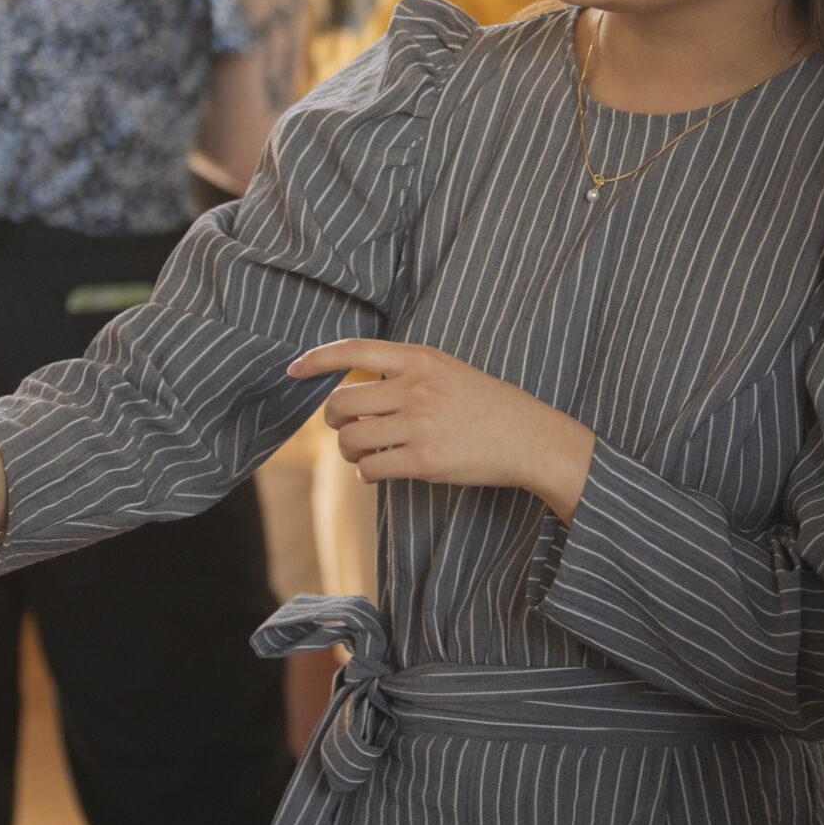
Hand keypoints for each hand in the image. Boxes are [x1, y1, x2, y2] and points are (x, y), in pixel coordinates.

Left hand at [288, 340, 596, 521]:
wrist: (529, 438)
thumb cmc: (488, 405)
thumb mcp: (448, 371)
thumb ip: (406, 372)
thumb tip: (355, 385)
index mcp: (421, 359)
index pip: (354, 350)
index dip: (317, 359)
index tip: (294, 370)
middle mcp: (416, 387)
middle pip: (342, 403)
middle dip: (334, 420)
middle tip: (345, 429)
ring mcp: (419, 425)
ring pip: (351, 438)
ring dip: (348, 450)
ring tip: (364, 452)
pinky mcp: (424, 461)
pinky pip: (370, 468)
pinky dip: (366, 473)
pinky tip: (377, 472)